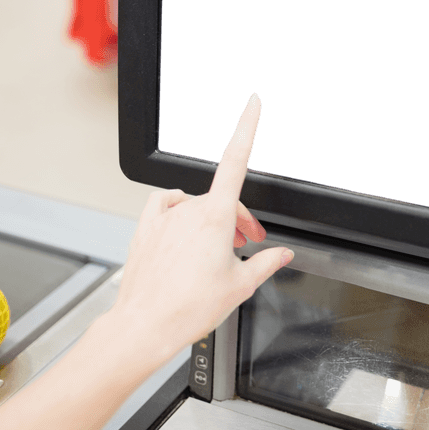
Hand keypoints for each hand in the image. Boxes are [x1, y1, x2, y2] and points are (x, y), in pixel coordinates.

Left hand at [109, 93, 292, 363]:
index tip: (253, 104)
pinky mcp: (146, 228)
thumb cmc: (189, 308)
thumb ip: (266, 262)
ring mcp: (164, 217)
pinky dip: (180, 211)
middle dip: (240, 218)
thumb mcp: (241, 285)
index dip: (247, 127)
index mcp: (215, 216)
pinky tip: (184, 229)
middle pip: (224, 198)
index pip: (236, 159)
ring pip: (197, 206)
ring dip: (212, 222)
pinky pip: (166, 205)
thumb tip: (282, 254)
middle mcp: (188, 209)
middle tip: (248, 245)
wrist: (146, 325)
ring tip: (217, 253)